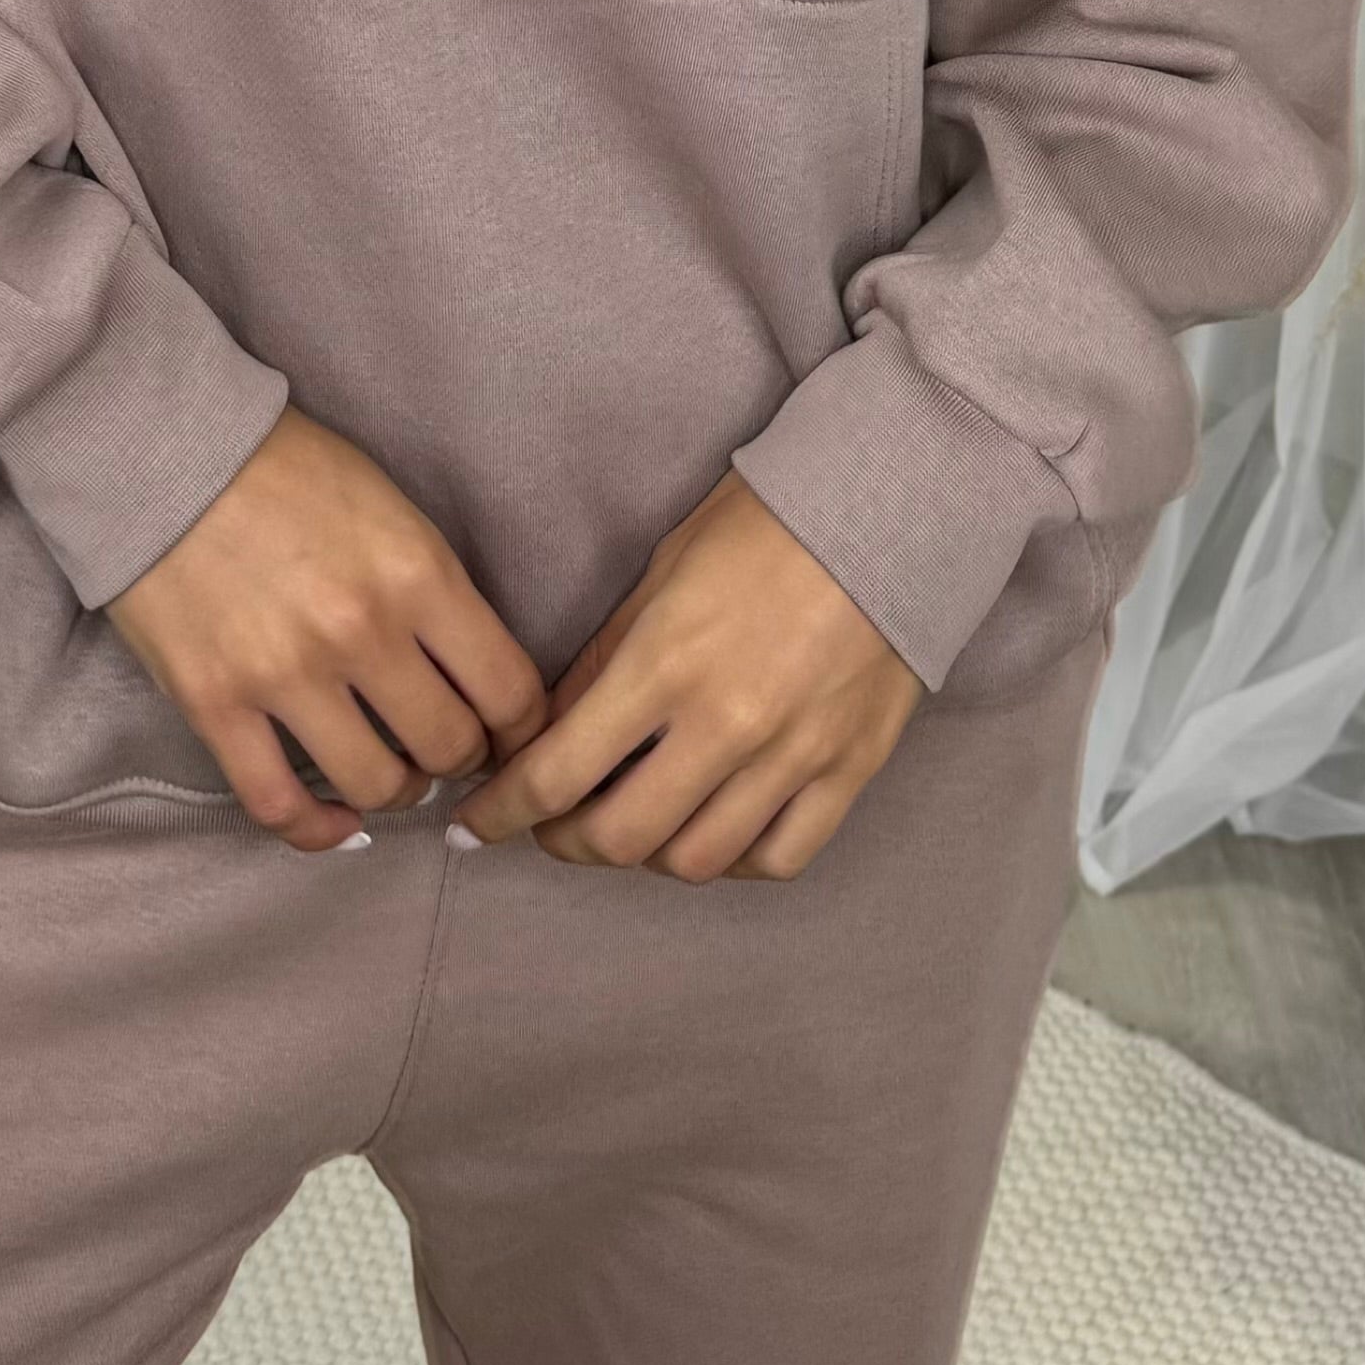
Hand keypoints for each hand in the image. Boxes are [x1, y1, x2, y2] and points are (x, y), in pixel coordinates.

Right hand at [105, 402, 550, 851]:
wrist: (165, 448)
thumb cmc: (286, 468)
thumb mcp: (390, 504)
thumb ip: (433, 587)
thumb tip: (471, 669)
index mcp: (416, 572)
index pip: (508, 690)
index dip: (522, 728)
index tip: (510, 732)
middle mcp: (359, 631)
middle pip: (451, 746)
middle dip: (462, 757)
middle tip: (448, 747)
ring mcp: (284, 674)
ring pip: (376, 786)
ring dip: (397, 789)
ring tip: (390, 770)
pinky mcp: (215, 704)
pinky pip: (278, 805)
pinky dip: (318, 828)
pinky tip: (336, 818)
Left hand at [454, 472, 922, 880]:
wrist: (892, 504)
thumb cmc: (767, 520)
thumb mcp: (664, 569)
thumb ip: (607, 657)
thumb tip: (555, 728)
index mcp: (666, 663)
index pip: (557, 772)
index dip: (501, 812)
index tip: (473, 826)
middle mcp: (726, 724)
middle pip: (619, 836)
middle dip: (565, 841)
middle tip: (551, 825)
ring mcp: (793, 756)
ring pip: (695, 861)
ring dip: (646, 855)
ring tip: (631, 824)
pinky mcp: (848, 771)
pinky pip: (777, 859)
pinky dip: (733, 861)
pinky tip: (712, 832)